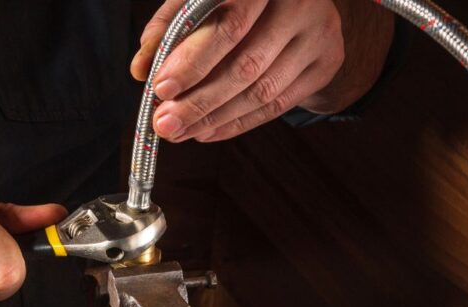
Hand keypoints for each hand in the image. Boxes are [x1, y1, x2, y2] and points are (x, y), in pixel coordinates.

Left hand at [131, 0, 345, 142]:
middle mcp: (299, 1)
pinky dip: (238, 123)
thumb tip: (140, 69)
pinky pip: (278, 105)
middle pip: (246, 63)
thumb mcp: (204, 0)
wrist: (301, 2)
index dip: (193, 59)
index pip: (230, 23)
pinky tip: (208, 131)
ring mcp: (319, 33)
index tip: (160, 87)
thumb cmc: (241, 0)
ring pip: (262, 90)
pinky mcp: (326, 63)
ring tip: (181, 131)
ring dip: (215, 118)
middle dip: (199, 101)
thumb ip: (171, 28)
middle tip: (166, 123)